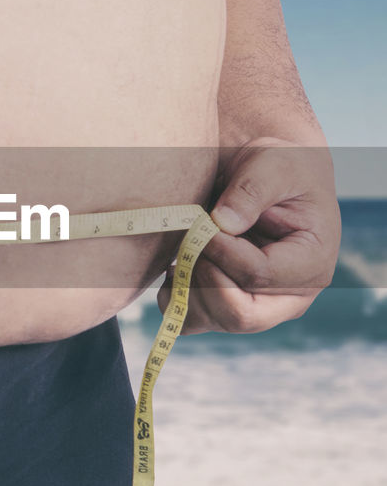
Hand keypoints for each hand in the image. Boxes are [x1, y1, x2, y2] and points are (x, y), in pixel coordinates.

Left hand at [157, 136, 341, 333]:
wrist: (267, 174)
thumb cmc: (280, 167)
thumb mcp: (274, 164)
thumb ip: (251, 190)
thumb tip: (223, 223)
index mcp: (312, 264)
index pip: (258, 275)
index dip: (222, 250)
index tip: (206, 219)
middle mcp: (289, 297)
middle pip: (240, 316)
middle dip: (204, 277)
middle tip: (192, 239)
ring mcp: (258, 306)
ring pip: (212, 320)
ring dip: (186, 284)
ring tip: (186, 244)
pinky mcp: (228, 306)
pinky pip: (192, 320)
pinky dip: (174, 295)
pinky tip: (178, 262)